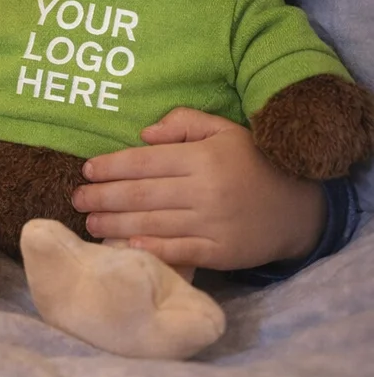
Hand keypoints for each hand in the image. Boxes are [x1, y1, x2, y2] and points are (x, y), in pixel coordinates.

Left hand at [71, 108, 327, 271]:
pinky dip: (149, 248)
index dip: (110, 166)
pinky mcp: (221, 253)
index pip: (143, 161)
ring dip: (114, 223)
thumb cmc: (253, 163)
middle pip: (140, 194)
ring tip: (89, 221)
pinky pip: (178, 251)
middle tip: (76, 198)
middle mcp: (204, 191)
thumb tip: (143, 135)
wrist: (300, 208)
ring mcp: (212, 224)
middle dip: (102, 196)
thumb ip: (183, 123)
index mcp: (202, 158)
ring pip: (151, 223)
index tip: (87, 169)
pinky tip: (124, 245)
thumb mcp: (224, 130)